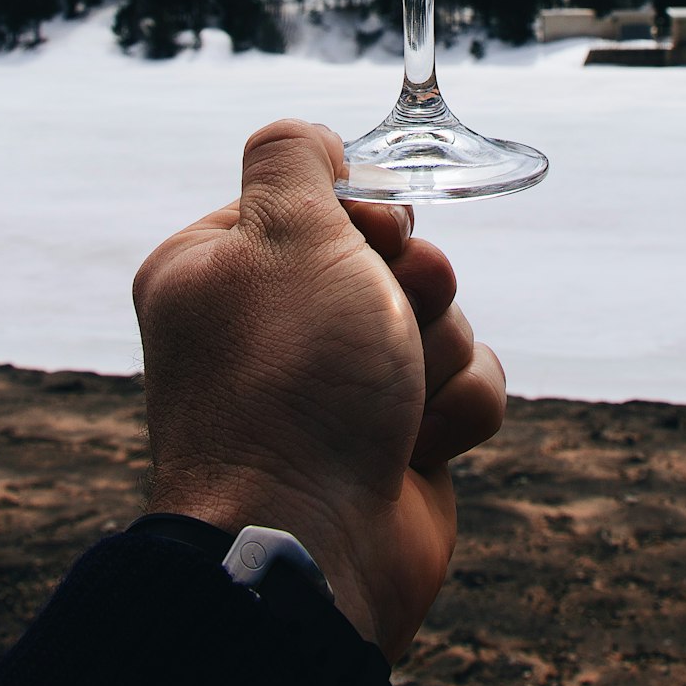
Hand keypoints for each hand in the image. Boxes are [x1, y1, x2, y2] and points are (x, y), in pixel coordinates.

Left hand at [132, 118, 505, 659]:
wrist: (312, 545)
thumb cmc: (291, 381)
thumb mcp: (283, 231)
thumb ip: (292, 157)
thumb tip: (312, 139)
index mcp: (223, 271)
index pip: (322, 200)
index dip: (363, 215)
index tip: (371, 238)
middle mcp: (276, 327)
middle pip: (394, 254)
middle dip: (415, 285)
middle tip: (389, 317)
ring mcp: (336, 387)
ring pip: (439, 316)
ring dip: (436, 350)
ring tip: (394, 401)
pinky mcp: (395, 440)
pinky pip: (463, 383)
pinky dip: (455, 408)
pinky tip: (418, 445)